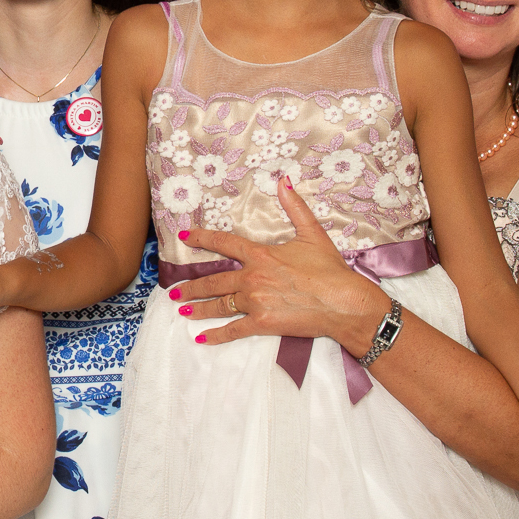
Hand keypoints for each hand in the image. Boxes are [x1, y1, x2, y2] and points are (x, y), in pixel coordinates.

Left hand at [168, 176, 387, 349]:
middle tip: (174, 290)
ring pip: (219, 305)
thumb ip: (295, 207)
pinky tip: (202, 338)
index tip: (186, 237)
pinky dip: (217, 335)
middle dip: (191, 286)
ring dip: (197, 308)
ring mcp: (255, 301)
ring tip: (181, 310)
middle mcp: (252, 277)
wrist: (344, 303)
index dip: (203, 238)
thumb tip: (283, 180)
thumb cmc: (330, 269)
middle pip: (214, 281)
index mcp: (261, 255)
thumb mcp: (313, 233)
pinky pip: (234, 329)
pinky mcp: (263, 323)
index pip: (224, 244)